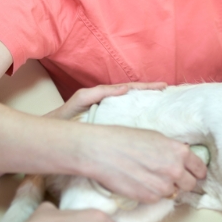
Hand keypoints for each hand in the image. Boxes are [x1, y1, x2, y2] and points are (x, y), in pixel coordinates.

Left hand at [45, 82, 167, 119]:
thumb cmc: (64, 116)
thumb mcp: (80, 100)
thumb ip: (98, 92)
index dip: (148, 87)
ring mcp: (110, 115)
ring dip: (149, 105)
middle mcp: (111, 104)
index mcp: (107, 96)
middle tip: (170, 94)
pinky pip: (128, 121)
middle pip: (136, 96)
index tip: (165, 86)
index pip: (132, 88)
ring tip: (165, 106)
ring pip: (134, 108)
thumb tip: (125, 88)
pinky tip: (149, 126)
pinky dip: (140, 119)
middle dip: (153, 94)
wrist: (52, 134)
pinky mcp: (109, 128)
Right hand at [78, 124, 207, 202]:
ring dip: (165, 188)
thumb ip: (173, 151)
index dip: (197, 172)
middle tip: (170, 177)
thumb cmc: (127, 139)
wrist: (102, 151)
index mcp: (180, 152)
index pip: (200, 169)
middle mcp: (175, 170)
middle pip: (190, 185)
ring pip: (173, 193)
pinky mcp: (149, 198)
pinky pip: (157, 199)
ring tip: (148, 177)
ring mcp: (162, 186)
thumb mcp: (157, 138)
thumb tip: (181, 160)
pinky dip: (151, 194)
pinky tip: (139, 182)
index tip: (194, 174)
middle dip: (183, 182)